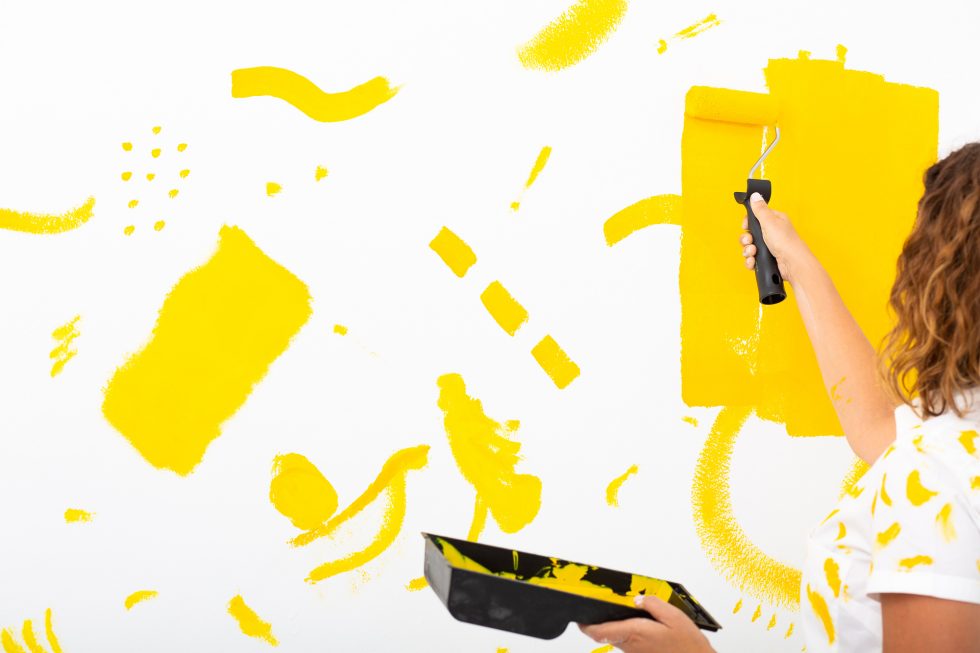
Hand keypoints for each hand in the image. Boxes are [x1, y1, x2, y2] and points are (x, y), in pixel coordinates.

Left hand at [578, 595, 715, 652]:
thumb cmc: (688, 645)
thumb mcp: (673, 617)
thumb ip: (653, 604)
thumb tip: (638, 599)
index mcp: (635, 633)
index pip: (600, 631)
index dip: (586, 625)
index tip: (579, 618)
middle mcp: (632, 645)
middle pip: (607, 633)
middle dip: (601, 622)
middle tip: (600, 608)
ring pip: (617, 638)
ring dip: (615, 627)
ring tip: (624, 612)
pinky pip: (628, 644)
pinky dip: (627, 633)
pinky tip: (639, 625)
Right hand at [739, 192, 809, 282]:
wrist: (792, 263)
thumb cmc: (785, 242)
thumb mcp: (770, 221)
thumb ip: (760, 209)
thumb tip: (755, 195)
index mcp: (774, 221)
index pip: (755, 218)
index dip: (748, 223)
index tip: (746, 226)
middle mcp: (771, 233)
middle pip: (750, 234)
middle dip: (746, 239)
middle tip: (750, 241)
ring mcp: (769, 246)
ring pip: (749, 247)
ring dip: (747, 251)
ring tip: (753, 253)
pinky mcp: (767, 258)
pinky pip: (752, 258)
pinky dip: (750, 261)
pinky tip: (753, 261)